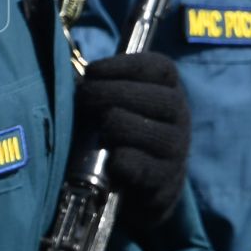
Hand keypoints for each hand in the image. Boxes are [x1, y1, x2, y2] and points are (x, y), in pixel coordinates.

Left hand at [75, 52, 189, 232]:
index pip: (159, 68)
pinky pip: (143, 167)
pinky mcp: (165, 180)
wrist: (140, 185)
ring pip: (151, 132)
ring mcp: (176, 149)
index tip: (91, 70)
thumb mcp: (116, 103)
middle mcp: (180, 116)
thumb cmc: (120, 131)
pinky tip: (110, 157)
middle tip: (83, 97)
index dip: (124, 65)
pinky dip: (122, 160)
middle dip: (112, 93)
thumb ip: (101, 87)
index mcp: (169, 90)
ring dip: (118, 125)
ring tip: (99, 127)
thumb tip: (71, 79)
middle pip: (157, 97)